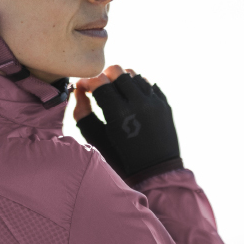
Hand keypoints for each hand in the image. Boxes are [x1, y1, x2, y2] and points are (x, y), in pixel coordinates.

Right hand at [74, 65, 180, 184]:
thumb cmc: (120, 159)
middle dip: (104, 76)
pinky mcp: (165, 104)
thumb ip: (83, 113)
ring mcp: (155, 102)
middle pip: (117, 71)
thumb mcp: (97, 139)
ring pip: (134, 75)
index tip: (82, 86)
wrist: (155, 171)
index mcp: (119, 113)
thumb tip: (78, 90)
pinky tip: (132, 98)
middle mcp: (139, 103)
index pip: (99, 82)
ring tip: (115, 92)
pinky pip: (149, 84)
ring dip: (122, 80)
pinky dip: (138, 87)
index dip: (87, 81)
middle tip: (99, 87)